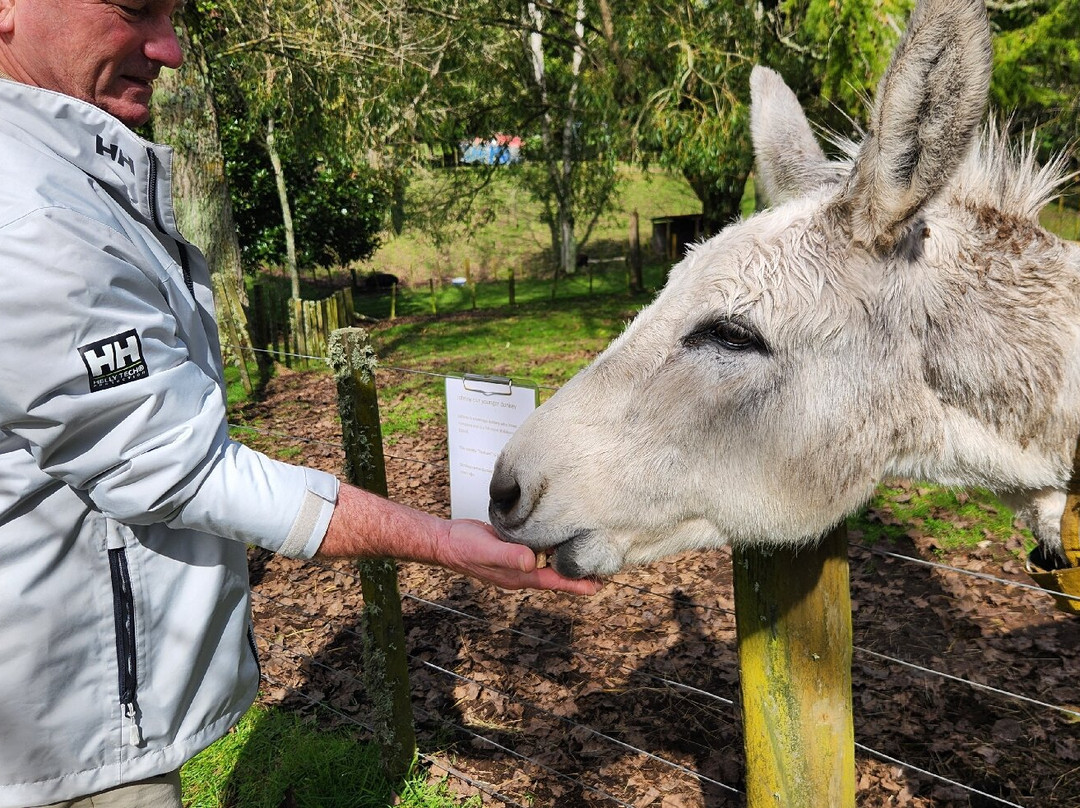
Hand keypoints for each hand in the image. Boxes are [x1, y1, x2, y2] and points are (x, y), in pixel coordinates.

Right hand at [438, 519, 602, 594]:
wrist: (446, 541)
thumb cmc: (465, 547)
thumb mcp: (488, 550)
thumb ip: (509, 556)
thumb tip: (532, 563)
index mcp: (519, 576)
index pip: (554, 581)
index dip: (577, 584)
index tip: (599, 585)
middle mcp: (522, 571)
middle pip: (556, 575)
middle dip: (578, 574)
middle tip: (603, 568)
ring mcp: (518, 562)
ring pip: (548, 564)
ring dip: (566, 560)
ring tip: (588, 552)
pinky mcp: (513, 549)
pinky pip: (537, 552)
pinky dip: (551, 547)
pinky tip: (559, 537)